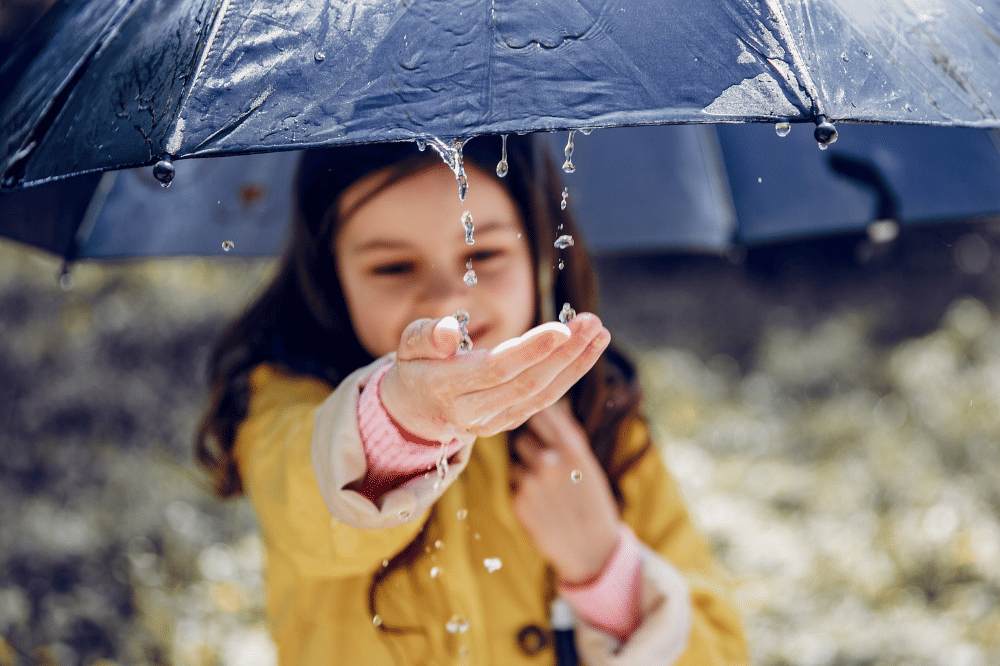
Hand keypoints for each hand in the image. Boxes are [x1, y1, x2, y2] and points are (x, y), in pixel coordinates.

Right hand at [379, 312, 610, 441]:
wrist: (417, 408)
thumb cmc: (417, 364)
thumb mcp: (409, 344)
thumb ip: (427, 336)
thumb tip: (448, 332)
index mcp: (445, 387)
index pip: (495, 369)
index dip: (531, 350)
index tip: (563, 328)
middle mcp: (471, 412)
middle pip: (527, 383)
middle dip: (565, 353)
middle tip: (592, 322)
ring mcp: (493, 422)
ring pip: (542, 395)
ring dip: (576, 364)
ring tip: (599, 333)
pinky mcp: (509, 422)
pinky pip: (544, 400)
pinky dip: (570, 374)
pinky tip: (588, 349)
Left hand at [510, 401, 621, 583]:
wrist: (592, 551)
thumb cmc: (593, 504)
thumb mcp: (589, 466)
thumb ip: (568, 437)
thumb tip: (552, 406)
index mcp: (571, 449)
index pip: (540, 414)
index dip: (535, 418)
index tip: (535, 422)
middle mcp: (549, 461)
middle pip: (522, 438)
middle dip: (530, 449)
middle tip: (546, 467)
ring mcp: (531, 482)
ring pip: (516, 462)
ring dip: (526, 471)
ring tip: (547, 491)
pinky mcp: (518, 501)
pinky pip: (514, 485)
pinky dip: (524, 492)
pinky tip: (541, 506)